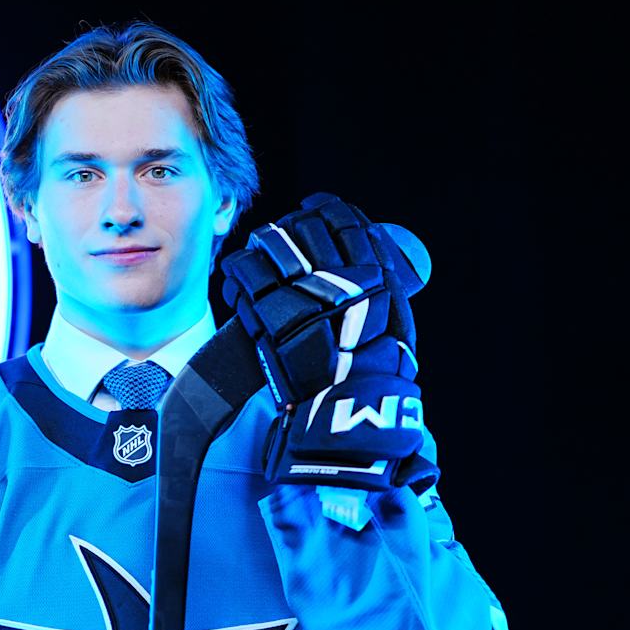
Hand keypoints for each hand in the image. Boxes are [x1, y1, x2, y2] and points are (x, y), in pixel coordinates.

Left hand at [217, 192, 437, 492]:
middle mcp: (343, 279)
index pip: (352, 226)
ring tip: (258, 258)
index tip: (317, 208)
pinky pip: (247, 272)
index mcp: (378, 281)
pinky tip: (238, 284)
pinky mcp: (270, 311)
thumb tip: (378, 270)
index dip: (330, 213)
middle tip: (281, 236)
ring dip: (264, 246)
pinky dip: (239, 273)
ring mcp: (305, 293)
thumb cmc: (371, 384)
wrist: (346, 421)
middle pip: (310, 228)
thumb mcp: (391, 335)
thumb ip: (381, 298)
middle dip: (293, 228)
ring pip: (275, 243)